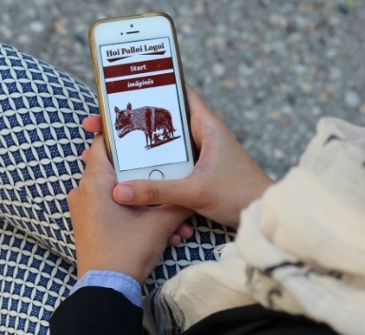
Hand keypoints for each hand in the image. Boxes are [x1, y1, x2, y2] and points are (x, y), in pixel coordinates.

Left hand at [68, 135, 190, 283]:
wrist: (106, 289)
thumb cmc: (126, 252)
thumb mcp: (160, 223)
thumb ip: (177, 200)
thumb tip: (191, 190)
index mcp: (94, 182)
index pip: (104, 143)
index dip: (126, 137)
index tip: (146, 137)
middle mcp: (83, 192)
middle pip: (119, 171)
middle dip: (151, 180)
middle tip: (172, 181)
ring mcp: (84, 209)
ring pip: (121, 195)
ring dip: (148, 205)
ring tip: (176, 223)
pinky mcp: (89, 224)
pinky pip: (114, 211)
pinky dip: (136, 216)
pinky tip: (164, 234)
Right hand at [82, 85, 272, 228]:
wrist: (265, 217)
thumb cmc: (242, 196)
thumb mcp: (195, 191)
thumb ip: (158, 191)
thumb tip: (120, 190)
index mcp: (207, 127)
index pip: (179, 93)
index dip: (152, 87)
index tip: (122, 87)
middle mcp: (202, 137)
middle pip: (160, 120)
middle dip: (131, 121)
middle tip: (99, 123)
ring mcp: (198, 156)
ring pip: (161, 145)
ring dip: (136, 147)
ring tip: (105, 149)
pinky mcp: (196, 174)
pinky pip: (166, 164)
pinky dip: (147, 166)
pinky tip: (127, 172)